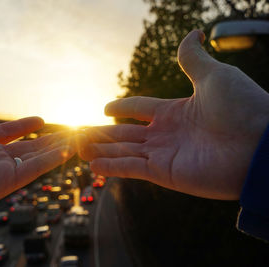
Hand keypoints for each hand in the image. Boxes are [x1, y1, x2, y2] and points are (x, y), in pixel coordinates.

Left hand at [0, 84, 74, 235]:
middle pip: (27, 146)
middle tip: (70, 130)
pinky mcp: (4, 183)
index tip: (41, 119)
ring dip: (57, 148)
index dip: (24, 125)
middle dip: (49, 139)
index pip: (7, 132)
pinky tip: (69, 149)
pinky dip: (51, 160)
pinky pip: (33, 170)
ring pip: (35, 157)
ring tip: (79, 137)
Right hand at [80, 30, 268, 199]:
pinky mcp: (165, 174)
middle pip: (125, 134)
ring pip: (123, 152)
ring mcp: (164, 155)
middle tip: (79, 134)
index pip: (139, 109)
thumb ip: (192, 59)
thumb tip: (193, 32)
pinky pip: (131, 169)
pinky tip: (92, 166)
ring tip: (78, 149)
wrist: (260, 144)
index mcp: (174, 111)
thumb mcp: (214, 76)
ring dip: (100, 151)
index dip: (121, 107)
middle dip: (102, 134)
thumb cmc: (242, 107)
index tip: (104, 108)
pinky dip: (111, 168)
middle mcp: (166, 134)